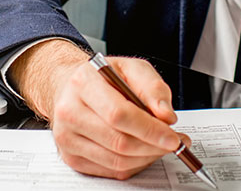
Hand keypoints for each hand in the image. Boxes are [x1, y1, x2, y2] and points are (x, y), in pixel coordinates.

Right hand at [9, 39, 182, 179]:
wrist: (72, 88)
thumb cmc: (104, 78)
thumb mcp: (132, 68)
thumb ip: (153, 88)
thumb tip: (166, 116)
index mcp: (83, 83)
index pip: (118, 114)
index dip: (150, 129)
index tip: (172, 137)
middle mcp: (69, 111)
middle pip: (119, 142)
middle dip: (153, 146)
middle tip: (174, 142)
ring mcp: (67, 138)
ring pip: (117, 161)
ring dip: (146, 157)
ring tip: (160, 145)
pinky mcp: (71, 157)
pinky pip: (111, 171)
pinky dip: (134, 164)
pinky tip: (142, 151)